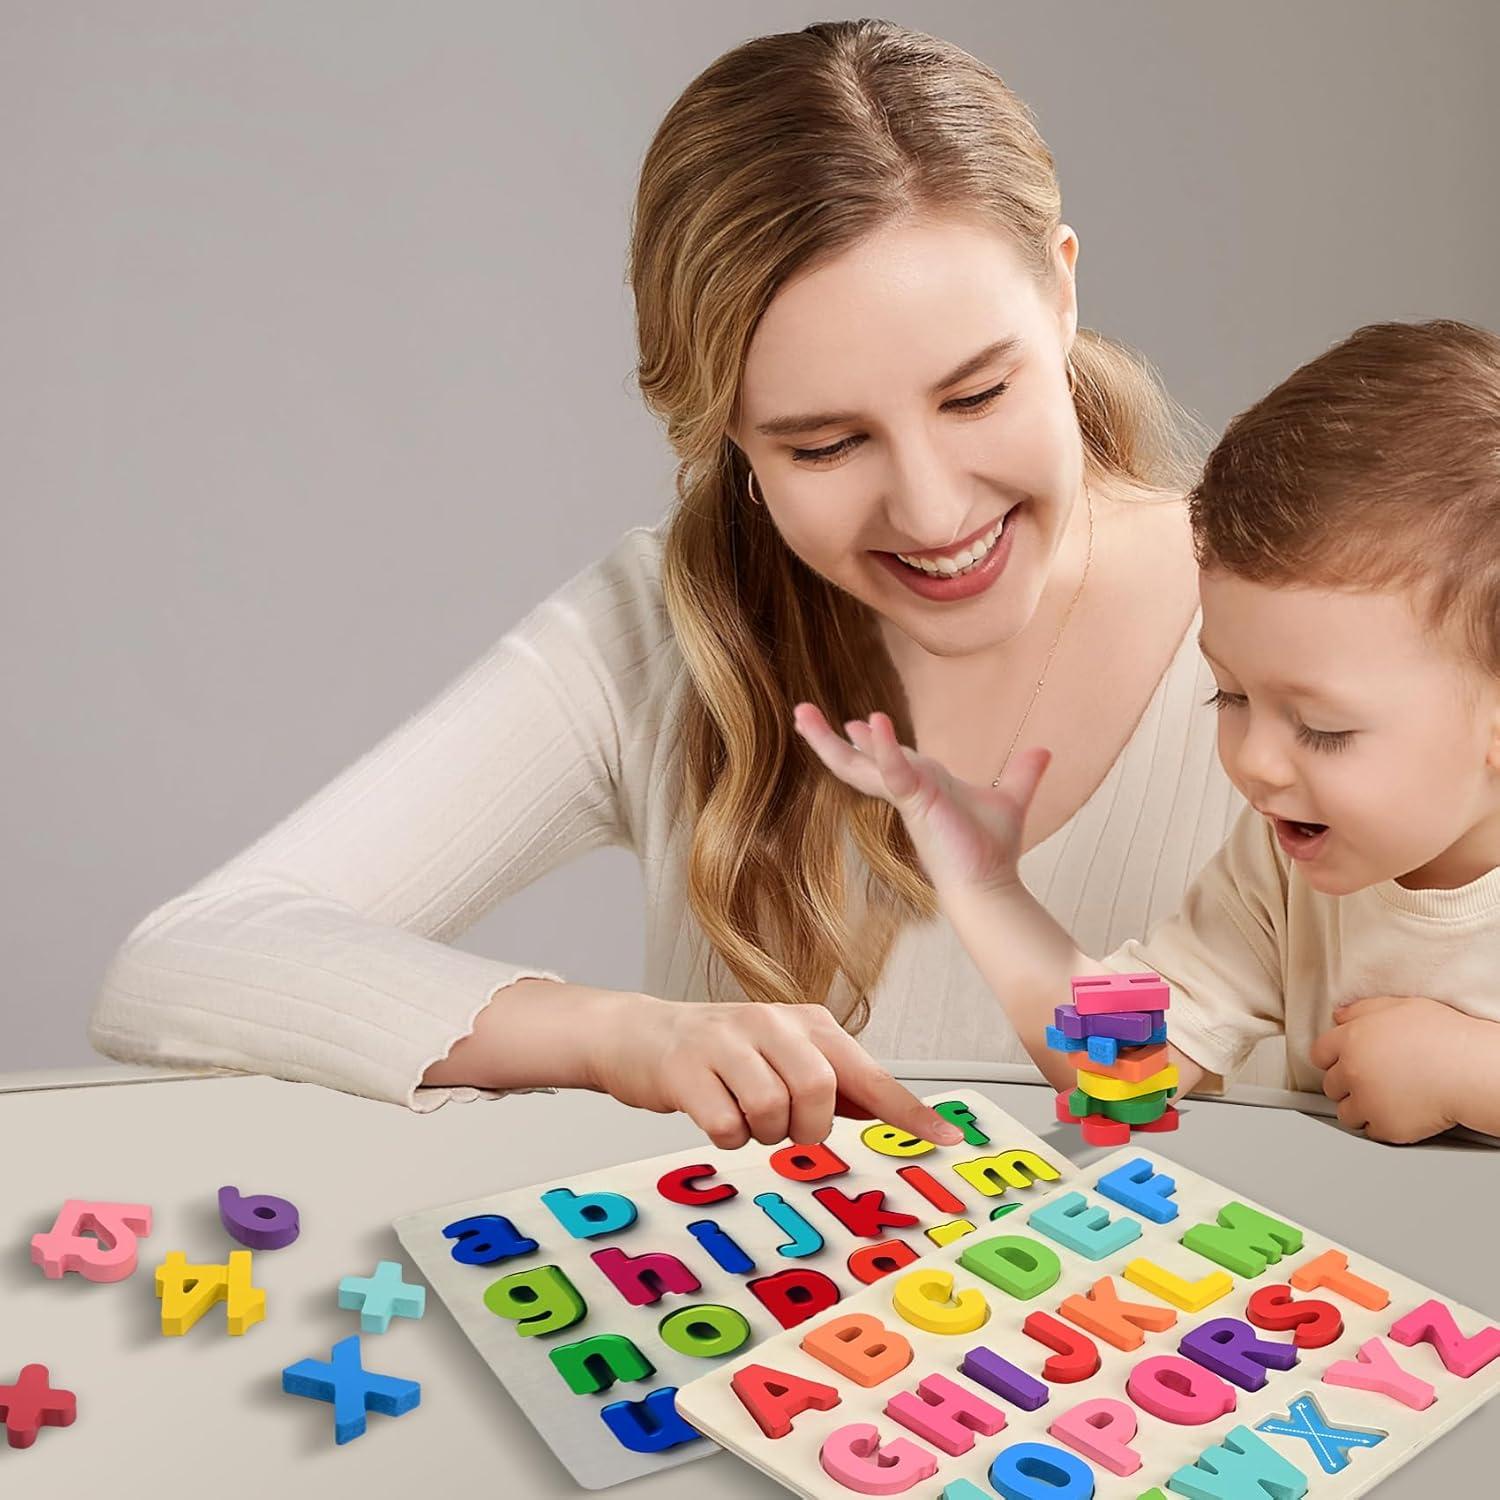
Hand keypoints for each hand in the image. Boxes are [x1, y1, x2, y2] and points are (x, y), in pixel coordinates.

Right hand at [585, 993, 965, 1150]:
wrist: (640, 1035)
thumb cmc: (724, 1054)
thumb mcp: (785, 1057)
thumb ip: (839, 1086)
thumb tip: (899, 1114)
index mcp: (807, 1023)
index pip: (868, 1072)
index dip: (907, 1110)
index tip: (946, 1138)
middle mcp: (772, 1022)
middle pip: (820, 1093)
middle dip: (806, 1127)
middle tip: (783, 1125)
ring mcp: (726, 1041)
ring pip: (772, 1111)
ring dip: (761, 1132)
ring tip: (742, 1113)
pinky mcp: (686, 1067)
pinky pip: (726, 1126)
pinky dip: (725, 1135)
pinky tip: (712, 1112)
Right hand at [792, 704, 1051, 895]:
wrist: (990, 884)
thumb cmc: (991, 850)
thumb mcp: (1010, 799)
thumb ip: (1022, 774)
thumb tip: (1044, 751)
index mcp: (920, 786)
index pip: (887, 759)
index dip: (871, 742)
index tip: (854, 723)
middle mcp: (905, 790)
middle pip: (856, 761)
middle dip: (827, 738)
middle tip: (801, 712)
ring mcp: (905, 796)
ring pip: (857, 764)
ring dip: (827, 740)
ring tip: (801, 712)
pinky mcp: (914, 802)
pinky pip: (894, 771)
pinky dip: (885, 747)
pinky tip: (874, 721)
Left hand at [1309, 995, 1474, 1142]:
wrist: (1470, 1069)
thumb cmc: (1444, 1037)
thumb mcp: (1400, 1007)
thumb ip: (1363, 1010)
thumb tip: (1340, 1016)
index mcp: (1351, 1040)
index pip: (1319, 1054)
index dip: (1333, 1059)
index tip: (1344, 1064)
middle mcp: (1352, 1071)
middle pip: (1331, 1085)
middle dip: (1348, 1085)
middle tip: (1373, 1082)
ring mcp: (1367, 1101)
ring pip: (1346, 1113)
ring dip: (1361, 1109)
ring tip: (1386, 1100)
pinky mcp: (1385, 1127)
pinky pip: (1371, 1132)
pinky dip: (1382, 1126)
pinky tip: (1399, 1113)